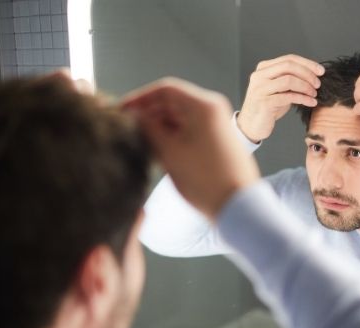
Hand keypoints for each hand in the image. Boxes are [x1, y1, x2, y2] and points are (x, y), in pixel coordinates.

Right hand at [122, 78, 260, 219]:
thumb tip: (134, 116)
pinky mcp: (215, 142)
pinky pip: (188, 132)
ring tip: (138, 142)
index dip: (140, 98)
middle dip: (148, 114)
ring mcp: (215, 127)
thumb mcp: (169, 152)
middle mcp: (211, 111)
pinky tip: (154, 151)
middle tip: (126, 128)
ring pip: (179, 119)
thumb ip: (148, 129)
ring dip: (158, 127)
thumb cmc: (205, 179)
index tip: (122, 110)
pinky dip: (171, 138)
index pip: (165, 90)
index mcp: (203, 106)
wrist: (237, 206)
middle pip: (172, 103)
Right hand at [237, 54, 323, 142]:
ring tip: (314, 94)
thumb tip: (314, 74)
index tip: (321, 71)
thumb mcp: (279, 88)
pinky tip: (310, 102)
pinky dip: (303, 98)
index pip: (289, 59)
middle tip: (318, 83)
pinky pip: (288, 97)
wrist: (252, 125)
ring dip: (305, 86)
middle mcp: (259, 76)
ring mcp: (260, 89)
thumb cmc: (268, 106)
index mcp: (263, 68)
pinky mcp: (264, 102)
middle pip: (288, 66)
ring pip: (289, 80)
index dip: (307, 63)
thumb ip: (290, 78)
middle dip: (307, 74)